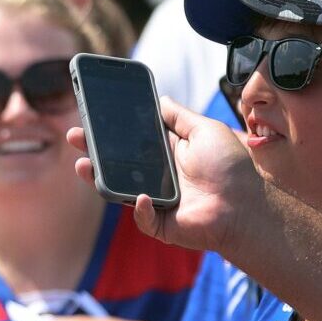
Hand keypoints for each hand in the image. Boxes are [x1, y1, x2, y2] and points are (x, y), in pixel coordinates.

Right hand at [69, 97, 264, 253]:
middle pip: (117, 162)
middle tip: (75, 136)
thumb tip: (159, 98)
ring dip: (98, 178)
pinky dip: (139, 208)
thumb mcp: (205, 130)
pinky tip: (140, 197)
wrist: (246, 206)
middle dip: (93, 149)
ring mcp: (155, 200)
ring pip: (118, 189)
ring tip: (83, 164)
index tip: (93, 117)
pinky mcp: (159, 222)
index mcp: (167, 153)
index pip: (131, 140)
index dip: (111, 130)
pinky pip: (141, 216)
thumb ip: (180, 116)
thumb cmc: (231, 168)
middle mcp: (158, 176)